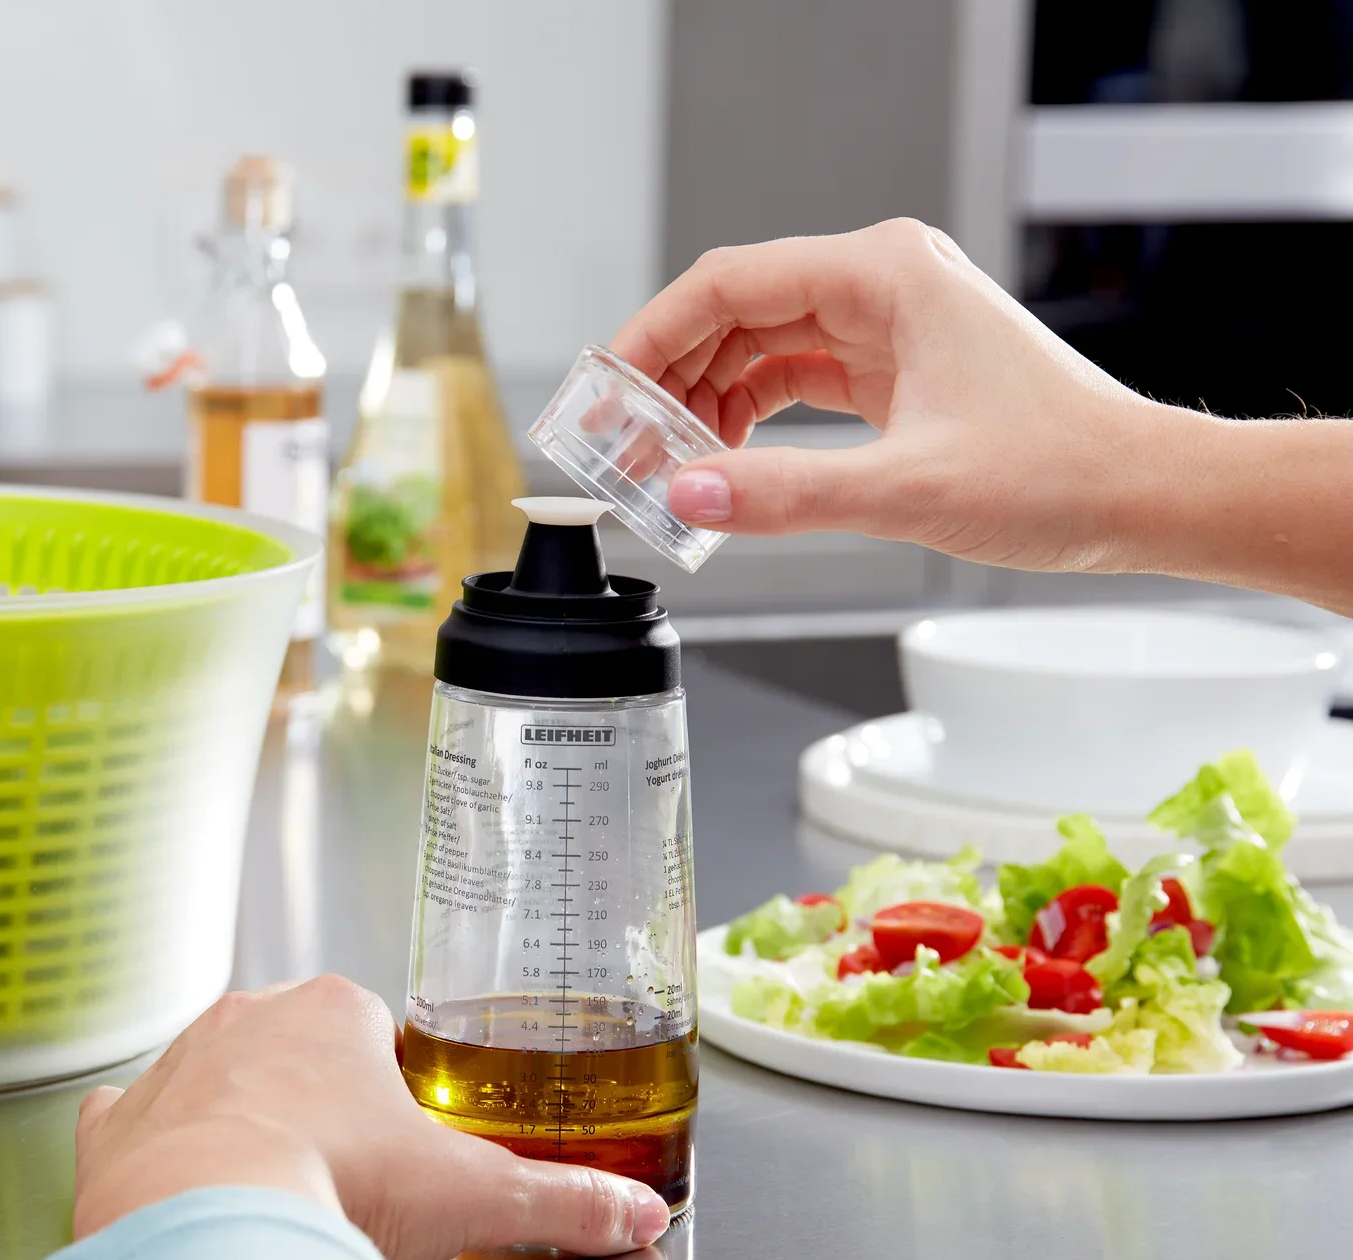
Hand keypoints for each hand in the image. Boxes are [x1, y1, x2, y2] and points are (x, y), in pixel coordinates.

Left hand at [72, 976, 673, 1259]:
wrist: (211, 1229)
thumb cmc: (331, 1187)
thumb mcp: (473, 1195)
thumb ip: (564, 1200)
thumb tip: (636, 1214)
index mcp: (333, 1013)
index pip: (374, 1029)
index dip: (392, 1085)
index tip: (400, 1132)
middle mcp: (247, 1019)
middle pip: (293, 1047)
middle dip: (316, 1098)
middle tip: (345, 1171)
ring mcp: (175, 1065)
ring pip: (214, 1074)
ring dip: (239, 1117)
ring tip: (274, 1187)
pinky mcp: (115, 1122)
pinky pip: (131, 1112)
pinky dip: (150, 1141)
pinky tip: (180, 1177)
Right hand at [610, 218, 1174, 572]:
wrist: (1145, 495)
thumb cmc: (1064, 471)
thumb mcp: (909, 490)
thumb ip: (785, 493)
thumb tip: (687, 494)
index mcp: (884, 274)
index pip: (728, 284)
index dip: (651, 338)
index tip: (604, 393)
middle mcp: (882, 284)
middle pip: (734, 312)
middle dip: (670, 379)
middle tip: (622, 445)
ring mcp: (889, 324)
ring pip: (758, 348)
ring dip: (706, 404)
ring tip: (666, 464)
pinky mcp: (895, 367)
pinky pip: (793, 379)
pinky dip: (749, 419)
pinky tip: (724, 462)